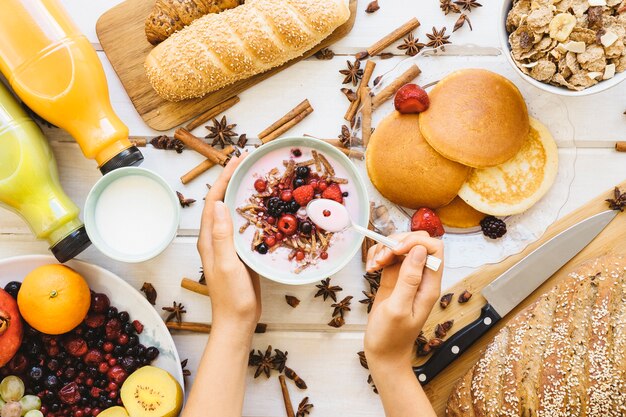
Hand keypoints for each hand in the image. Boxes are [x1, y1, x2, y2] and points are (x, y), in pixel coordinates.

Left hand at [197, 152, 260, 334]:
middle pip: (222, 202)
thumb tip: (220, 205)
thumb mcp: (228, 266)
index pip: (214, 201)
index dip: (224, 178)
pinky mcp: (240, 253)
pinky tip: (266, 209)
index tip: (237, 160)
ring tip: (257, 178)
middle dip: (232, 180)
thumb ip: (223, 237)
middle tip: (249, 162)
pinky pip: (244, 225)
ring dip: (242, 193)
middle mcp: (216, 239)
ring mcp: (228, 246)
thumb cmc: (232, 298)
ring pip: (234, 212)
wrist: (237, 321)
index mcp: (209, 239)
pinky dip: (253, 212)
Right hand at [364, 232, 443, 368]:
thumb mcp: (398, 309)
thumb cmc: (391, 337)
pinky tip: (370, 269)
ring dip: (384, 249)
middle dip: (396, 243)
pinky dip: (378, 256)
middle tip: (380, 259)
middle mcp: (421, 278)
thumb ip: (409, 279)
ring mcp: (407, 277)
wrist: (383, 354)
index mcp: (429, 285)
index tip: (395, 252)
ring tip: (372, 266)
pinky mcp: (394, 278)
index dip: (415, 242)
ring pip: (400, 247)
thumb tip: (418, 250)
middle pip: (416, 243)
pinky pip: (389, 257)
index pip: (433, 249)